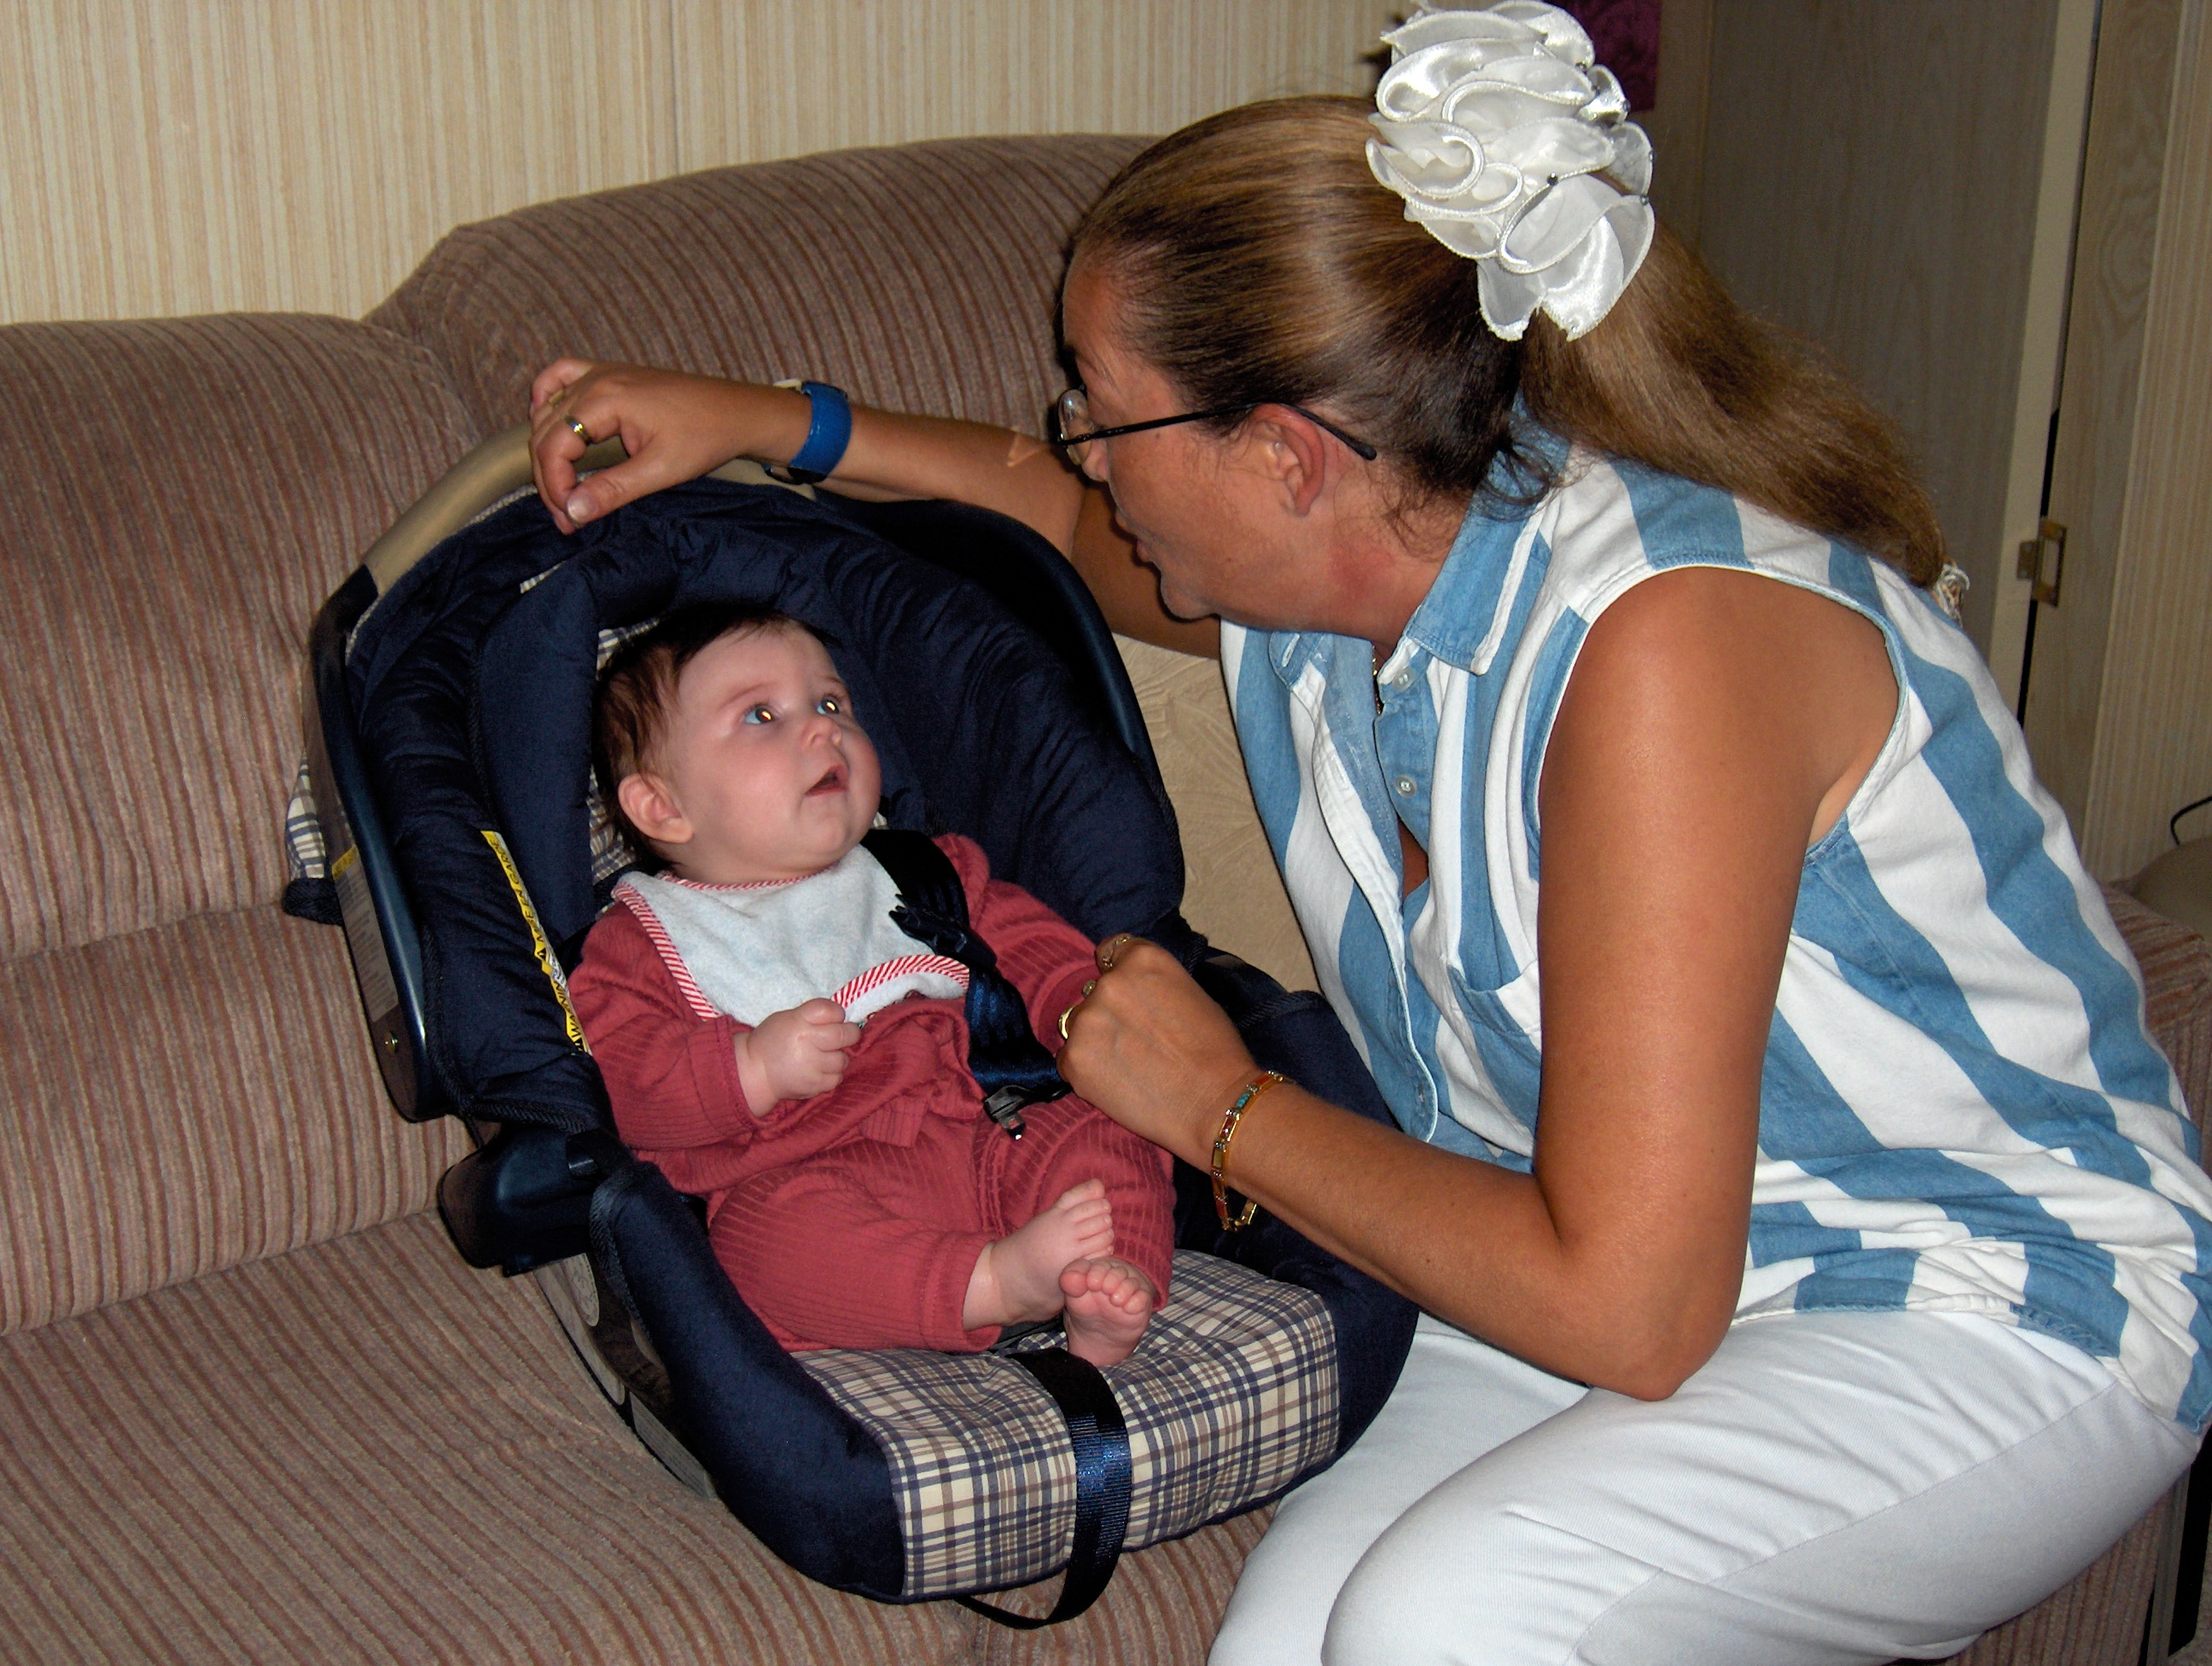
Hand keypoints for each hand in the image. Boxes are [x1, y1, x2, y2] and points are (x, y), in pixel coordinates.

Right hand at [527, 359, 807, 533]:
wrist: (738, 412)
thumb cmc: (706, 437)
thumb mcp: (661, 470)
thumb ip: (613, 490)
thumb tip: (574, 511)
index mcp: (606, 398)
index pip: (554, 444)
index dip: (553, 485)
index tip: (569, 518)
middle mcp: (597, 379)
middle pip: (545, 430)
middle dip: (549, 476)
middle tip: (568, 516)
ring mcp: (602, 372)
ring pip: (547, 408)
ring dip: (546, 447)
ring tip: (562, 488)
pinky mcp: (610, 374)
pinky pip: (561, 376)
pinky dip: (546, 398)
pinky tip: (547, 423)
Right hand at [735, 999, 860, 1110]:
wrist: (755, 1073)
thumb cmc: (771, 1041)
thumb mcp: (787, 1018)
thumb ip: (812, 1015)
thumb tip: (841, 1017)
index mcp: (798, 1022)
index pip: (830, 1010)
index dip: (837, 1013)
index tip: (836, 1017)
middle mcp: (807, 1042)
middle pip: (844, 1034)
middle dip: (850, 1034)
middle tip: (845, 1035)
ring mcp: (812, 1066)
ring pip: (843, 1059)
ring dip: (839, 1057)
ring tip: (826, 1056)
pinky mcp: (815, 1085)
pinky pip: (837, 1078)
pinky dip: (832, 1074)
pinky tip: (821, 1070)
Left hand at [1057, 939, 1255, 1163]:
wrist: (1215, 1104)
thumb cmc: (1216, 1051)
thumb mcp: (1192, 994)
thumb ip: (1153, 984)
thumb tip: (1135, 991)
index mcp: (1142, 959)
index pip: (1111, 951)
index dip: (1120, 975)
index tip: (1130, 996)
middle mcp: (1109, 982)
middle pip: (1094, 991)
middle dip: (1110, 1012)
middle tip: (1137, 1041)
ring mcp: (1087, 1020)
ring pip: (1079, 1025)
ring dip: (1095, 1040)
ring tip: (1128, 1066)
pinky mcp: (1074, 1059)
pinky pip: (1069, 1059)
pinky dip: (1087, 1071)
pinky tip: (1117, 1083)